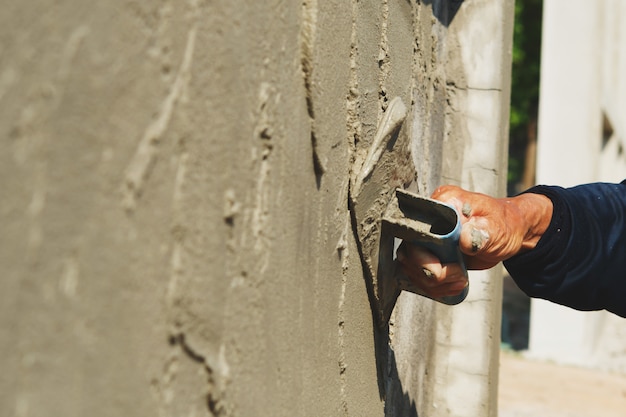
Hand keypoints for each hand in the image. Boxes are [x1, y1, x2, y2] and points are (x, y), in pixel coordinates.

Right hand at [397, 185, 552, 297]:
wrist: (509, 231)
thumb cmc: (503, 223)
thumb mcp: (497, 227)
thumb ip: (481, 232)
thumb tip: (464, 239)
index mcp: (443, 202)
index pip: (416, 228)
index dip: (423, 251)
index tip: (441, 265)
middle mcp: (428, 219)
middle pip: (409, 251)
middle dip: (430, 272)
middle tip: (457, 274)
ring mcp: (426, 238)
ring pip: (411, 267)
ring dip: (435, 283)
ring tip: (460, 280)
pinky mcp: (429, 254)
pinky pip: (419, 276)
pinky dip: (435, 288)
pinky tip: (454, 285)